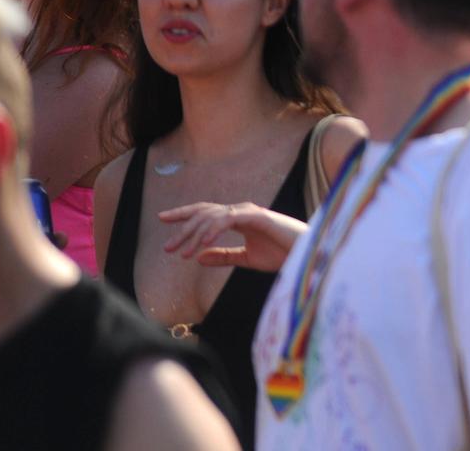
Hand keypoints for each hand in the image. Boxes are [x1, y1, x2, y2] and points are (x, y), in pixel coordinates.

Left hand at [159, 201, 306, 272]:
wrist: (307, 256)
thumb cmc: (282, 254)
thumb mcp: (246, 259)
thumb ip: (223, 256)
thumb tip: (197, 257)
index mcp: (238, 218)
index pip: (206, 212)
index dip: (184, 215)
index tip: (163, 219)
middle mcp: (241, 211)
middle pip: (204, 211)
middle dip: (183, 227)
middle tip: (168, 248)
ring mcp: (249, 212)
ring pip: (213, 216)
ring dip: (195, 235)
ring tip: (183, 253)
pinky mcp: (257, 216)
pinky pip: (228, 220)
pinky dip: (213, 230)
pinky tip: (203, 245)